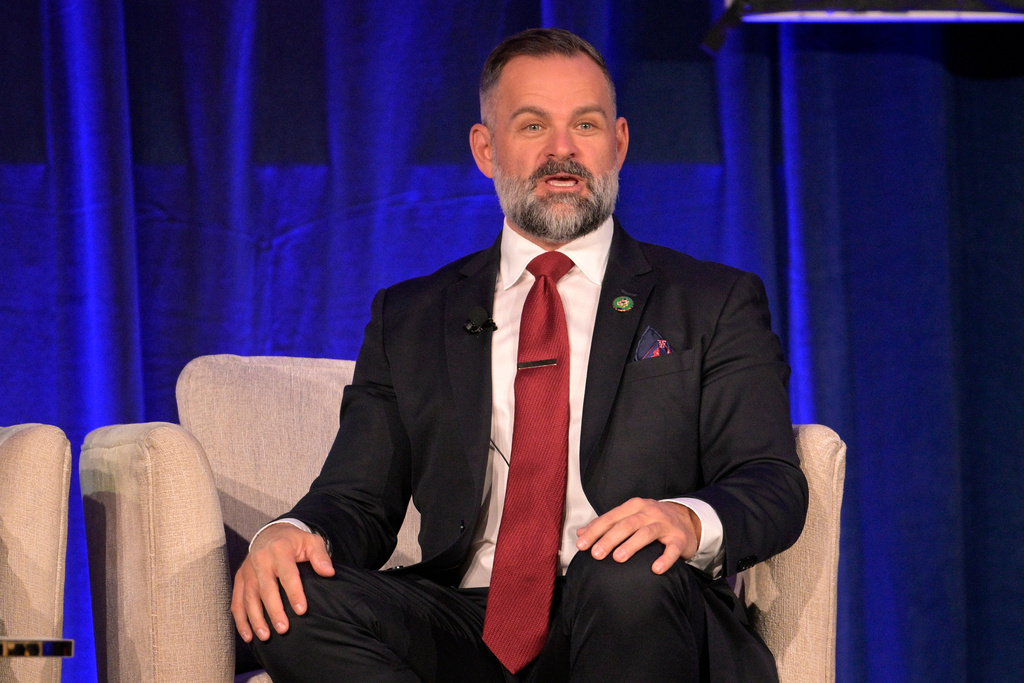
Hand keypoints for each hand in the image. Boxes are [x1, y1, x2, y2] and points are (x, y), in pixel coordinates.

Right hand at [230, 523, 334, 642]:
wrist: (270, 533)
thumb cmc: (295, 541)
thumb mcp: (311, 542)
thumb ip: (320, 556)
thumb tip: (329, 572)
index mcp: (280, 549)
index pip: (288, 574)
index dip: (294, 593)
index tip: (302, 611)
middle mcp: (260, 559)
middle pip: (266, 588)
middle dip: (274, 610)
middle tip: (283, 629)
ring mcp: (247, 570)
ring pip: (249, 597)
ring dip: (256, 618)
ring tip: (266, 636)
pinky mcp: (240, 579)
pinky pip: (237, 601)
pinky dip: (241, 620)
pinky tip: (248, 636)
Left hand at [575, 498, 701, 573]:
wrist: (686, 519)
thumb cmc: (651, 519)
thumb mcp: (629, 516)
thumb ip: (606, 524)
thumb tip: (580, 533)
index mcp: (634, 506)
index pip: (611, 517)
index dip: (595, 531)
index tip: (582, 544)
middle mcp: (649, 512)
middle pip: (626, 524)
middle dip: (609, 539)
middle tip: (596, 554)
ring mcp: (665, 525)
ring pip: (646, 533)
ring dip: (631, 545)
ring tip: (618, 558)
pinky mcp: (679, 538)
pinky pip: (672, 549)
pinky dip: (664, 559)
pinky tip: (655, 569)